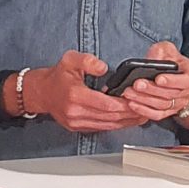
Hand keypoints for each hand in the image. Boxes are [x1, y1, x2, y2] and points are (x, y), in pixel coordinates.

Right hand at [23, 51, 147, 133]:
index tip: (137, 99)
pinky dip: (117, 124)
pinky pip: (102, 128)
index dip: (123, 104)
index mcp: (75, 95)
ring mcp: (77, 122)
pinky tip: (128, 119)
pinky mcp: (78, 128)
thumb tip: (104, 68)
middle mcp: (75, 112)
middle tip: (147, 108)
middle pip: (110, 117)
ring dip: (126, 121)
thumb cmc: (58, 76)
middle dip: (130, 114)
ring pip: (108, 125)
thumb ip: (88, 61)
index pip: (105, 104)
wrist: (42, 93)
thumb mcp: (70, 59)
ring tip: (142, 115)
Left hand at [121, 42, 188, 124]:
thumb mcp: (170, 51)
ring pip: (161, 105)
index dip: (171, 81)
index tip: (158, 78)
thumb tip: (152, 59)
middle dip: (151, 90)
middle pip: (169, 94)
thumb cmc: (173, 63)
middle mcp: (188, 93)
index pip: (184, 81)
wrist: (179, 79)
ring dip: (144, 100)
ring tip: (129, 93)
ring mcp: (178, 104)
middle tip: (137, 84)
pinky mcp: (168, 112)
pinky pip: (157, 115)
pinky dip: (144, 111)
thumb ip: (162, 51)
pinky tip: (132, 104)